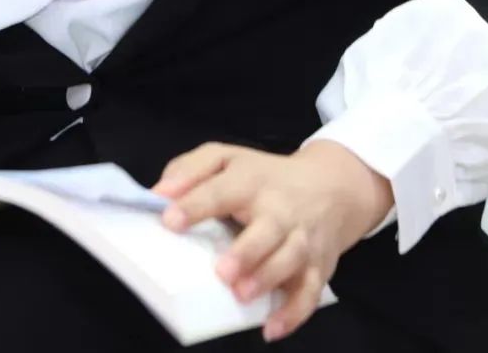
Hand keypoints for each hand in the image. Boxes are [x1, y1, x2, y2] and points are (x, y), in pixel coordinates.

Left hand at [150, 140, 393, 342]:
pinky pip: (309, 292)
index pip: (222, 191)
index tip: (169, 220)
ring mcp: (302, 239)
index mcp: (250, 181)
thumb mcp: (227, 158)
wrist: (330, 186)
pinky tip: (271, 328)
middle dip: (247, 251)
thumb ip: (190, 170)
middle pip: (267, 229)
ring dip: (268, 279)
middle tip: (222, 271)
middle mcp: (279, 210)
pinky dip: (294, 313)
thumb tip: (158, 195)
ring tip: (241, 295)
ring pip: (290, 260)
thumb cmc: (264, 177)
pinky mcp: (317, 267)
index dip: (195, 204)